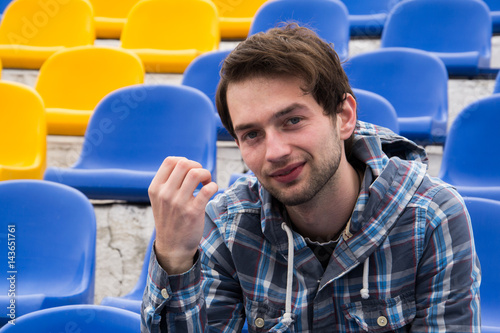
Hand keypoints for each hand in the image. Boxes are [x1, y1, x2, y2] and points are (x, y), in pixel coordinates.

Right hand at [149, 157, 217, 273]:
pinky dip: (214, 186)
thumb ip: (168, 182)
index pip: (170, 161)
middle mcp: (165, 194)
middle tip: (201, 177)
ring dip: (206, 174)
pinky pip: (207, 189)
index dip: (184, 161)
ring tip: (206, 182)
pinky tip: (212, 191)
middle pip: (184, 164)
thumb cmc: (169, 219)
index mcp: (156, 188)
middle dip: (197, 166)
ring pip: (195, 173)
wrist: (172, 247)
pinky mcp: (193, 212)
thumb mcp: (160, 199)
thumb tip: (187, 164)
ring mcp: (178, 203)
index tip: (190, 170)